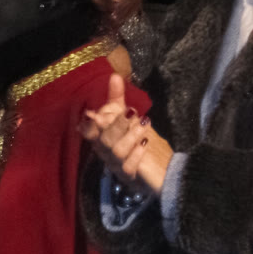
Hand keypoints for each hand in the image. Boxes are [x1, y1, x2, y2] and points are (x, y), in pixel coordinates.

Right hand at [79, 73, 173, 195]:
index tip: (92, 113)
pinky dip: (136, 154)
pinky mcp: (131, 178)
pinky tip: (144, 143)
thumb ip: (118, 100)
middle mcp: (106, 154)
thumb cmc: (140, 141)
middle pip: (104, 140)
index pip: (90, 131)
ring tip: (144, 124)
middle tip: (130, 112)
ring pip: (116, 151)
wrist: (162, 169)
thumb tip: (114, 76)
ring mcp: (117, 167)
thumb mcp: (129, 118)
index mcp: (102, 138)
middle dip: (115, 124)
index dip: (90, 124)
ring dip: (129, 135)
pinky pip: (128, 167)